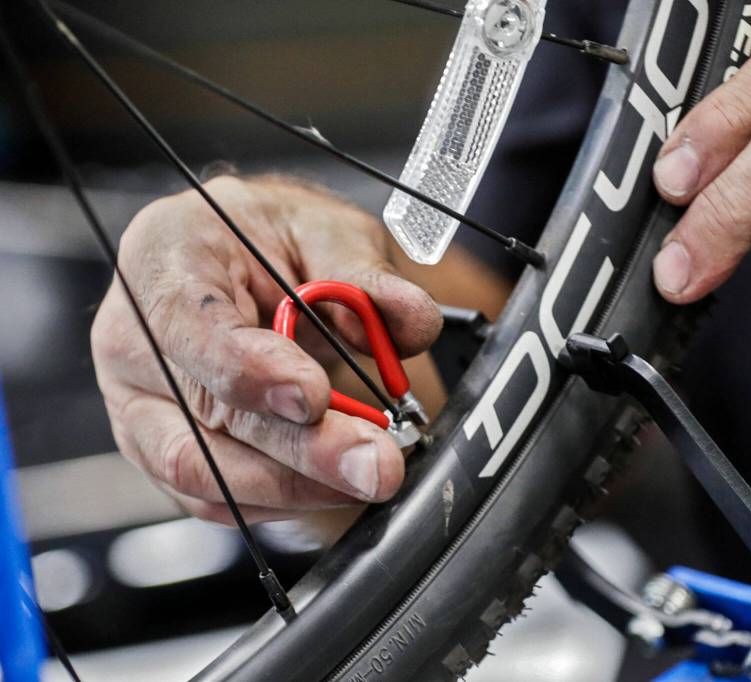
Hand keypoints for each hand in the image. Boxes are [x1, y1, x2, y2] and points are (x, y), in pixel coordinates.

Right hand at [91, 175, 441, 523]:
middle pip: (203, 415)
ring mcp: (137, 405)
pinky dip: (281, 500)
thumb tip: (414, 322)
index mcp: (163, 261)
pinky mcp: (160, 452)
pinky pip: (214, 498)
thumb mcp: (325, 230)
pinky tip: (334, 485)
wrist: (235, 264)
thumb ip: (367, 277)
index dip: (252, 370)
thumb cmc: (265, 239)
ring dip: (296, 486)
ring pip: (204, 473)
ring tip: (368, 475)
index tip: (316, 396)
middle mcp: (132, 340)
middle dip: (300, 450)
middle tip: (375, 461)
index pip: (190, 326)